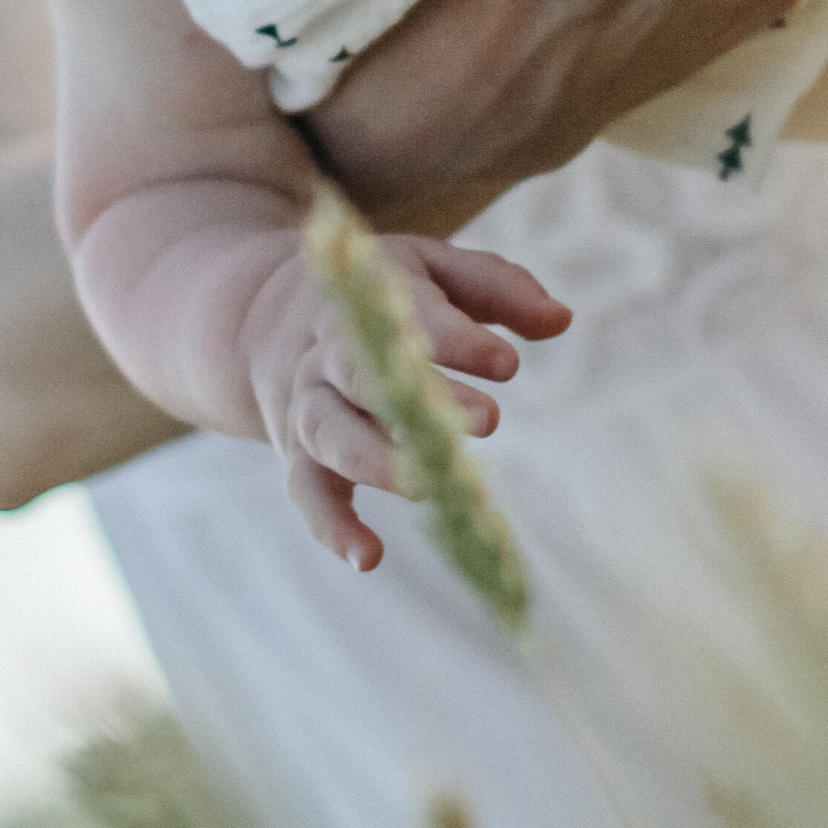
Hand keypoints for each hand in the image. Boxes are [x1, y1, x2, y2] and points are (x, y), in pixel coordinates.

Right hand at [254, 241, 571, 570]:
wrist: (264, 315)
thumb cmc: (383, 296)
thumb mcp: (435, 270)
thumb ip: (499, 288)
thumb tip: (562, 321)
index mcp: (368, 299)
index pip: (411, 317)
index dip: (458, 340)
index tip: (507, 363)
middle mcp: (328, 353)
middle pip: (361, 375)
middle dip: (422, 399)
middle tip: (488, 419)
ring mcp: (308, 406)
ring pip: (330, 435)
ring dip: (381, 462)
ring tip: (435, 484)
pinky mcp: (299, 455)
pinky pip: (306, 491)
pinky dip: (330, 526)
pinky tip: (370, 558)